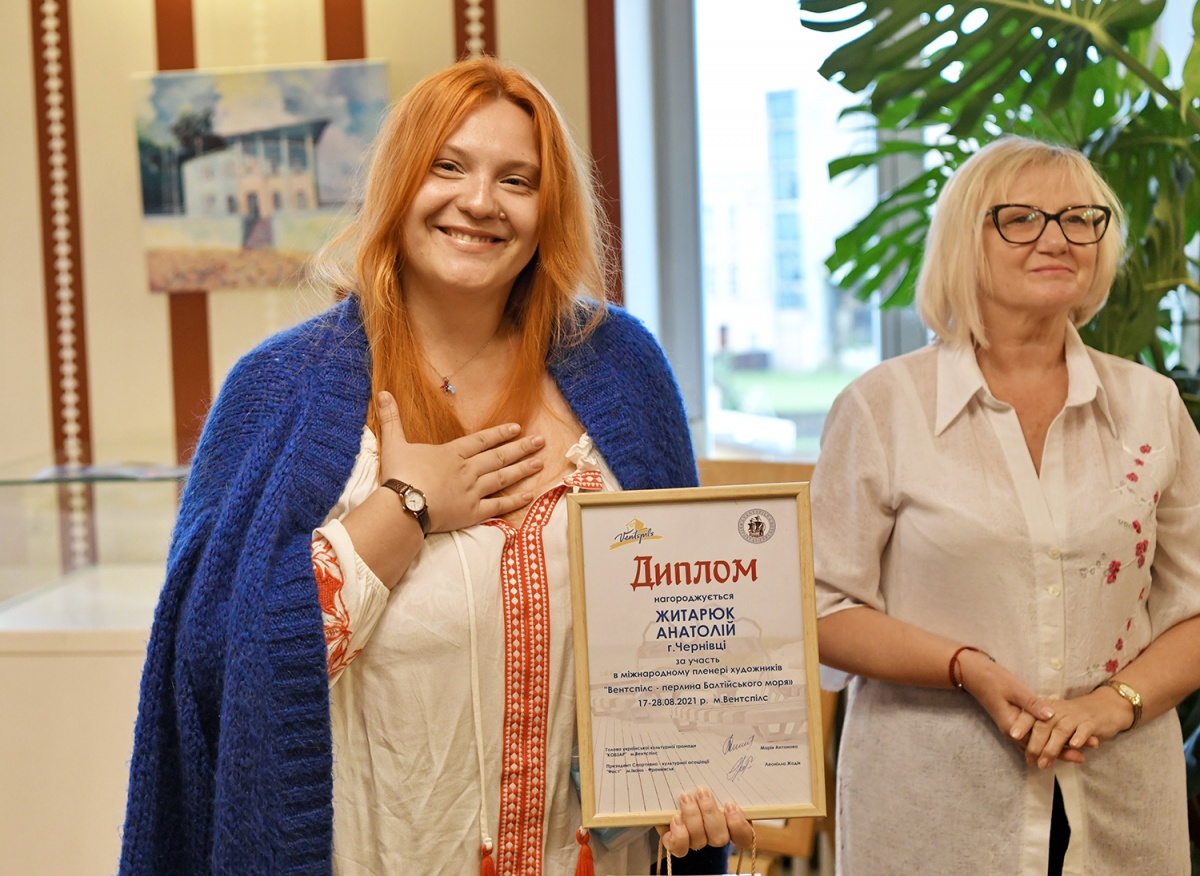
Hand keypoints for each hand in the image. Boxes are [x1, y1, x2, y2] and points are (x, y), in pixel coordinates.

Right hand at [376, 390, 543, 531]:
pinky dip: (514, 501)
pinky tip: (529, 495)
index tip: (517, 428)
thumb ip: (391, 419)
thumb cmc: (399, 475)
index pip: (481, 441)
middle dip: (521, 448)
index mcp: (452, 454)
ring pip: (502, 478)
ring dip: (522, 469)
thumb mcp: (393, 443)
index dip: (500, 434)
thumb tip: (383, 392)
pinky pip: (498, 506)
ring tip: (539, 462)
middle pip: (498, 457)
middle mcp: (467, 470)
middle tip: (541, 441)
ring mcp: (473, 491)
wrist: (403, 506)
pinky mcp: (473, 513)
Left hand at [655, 787, 752, 856]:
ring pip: (700, 841)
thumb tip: (730, 760)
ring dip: (692, 817)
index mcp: (731, 822)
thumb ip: (720, 779)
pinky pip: (680, 848)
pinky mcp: (677, 842)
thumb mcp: (712, 779)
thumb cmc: (699, 781)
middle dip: (710, 814)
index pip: (744, 837)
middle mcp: (715, 835)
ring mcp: (696, 840)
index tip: (730, 804)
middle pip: (720, 838)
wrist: (673, 789)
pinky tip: (676, 818)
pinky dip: (679, 834)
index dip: (738, 825)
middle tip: (702, 792)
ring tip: (686, 796)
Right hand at [957, 650, 1094, 764]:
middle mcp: (1012, 731)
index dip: (1062, 748)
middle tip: (1084, 756)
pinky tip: (1056, 740)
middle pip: (1040, 747)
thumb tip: (1052, 715)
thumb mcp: (1015, 690)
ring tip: (1077, 751)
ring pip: (1037, 743)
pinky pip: (1032, 735)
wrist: (975, 674)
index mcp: (1012, 726)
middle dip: (1062, 751)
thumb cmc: (993, 680)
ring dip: (1056, 746)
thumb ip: (1033, 704)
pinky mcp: (1014, 721)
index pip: (1040, 744)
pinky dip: (1046, 739)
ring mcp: (1012, 727)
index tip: (1081, 751)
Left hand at [1020, 687, 1132, 768]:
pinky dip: (1079, 737)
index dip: (1021, 724)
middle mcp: (1059, 710)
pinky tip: (1074, 746)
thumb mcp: (1056, 722)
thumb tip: (1024, 751)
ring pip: (1061, 731)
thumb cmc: (1074, 718)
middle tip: (1030, 761)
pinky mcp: (1092, 723)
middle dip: (1035, 745)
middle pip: (1043, 726)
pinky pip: (1084, 729)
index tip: (1013, 735)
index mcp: (1047, 708)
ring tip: (1044, 763)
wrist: (1105, 707)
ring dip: (1052, 748)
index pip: (1030, 714)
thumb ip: (1043, 735)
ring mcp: (1076, 716)